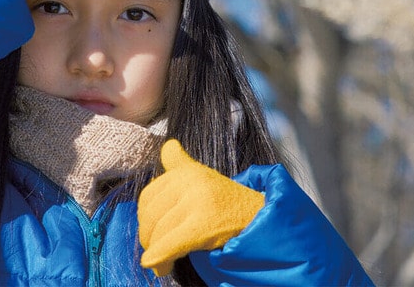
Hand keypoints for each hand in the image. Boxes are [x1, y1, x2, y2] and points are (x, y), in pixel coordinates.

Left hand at [138, 139, 264, 276]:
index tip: (151, 231)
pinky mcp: (204, 224)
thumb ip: (182, 164)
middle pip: (151, 213)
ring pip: (159, 231)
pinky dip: (159, 258)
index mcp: (188, 170)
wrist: (268, 223)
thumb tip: (168, 146)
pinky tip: (159, 267)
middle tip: (155, 250)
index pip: (149, 194)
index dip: (145, 217)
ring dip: (155, 252)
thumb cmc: (232, 205)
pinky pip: (170, 244)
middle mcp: (191, 180)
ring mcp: (198, 200)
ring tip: (162, 264)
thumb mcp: (206, 177)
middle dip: (149, 236)